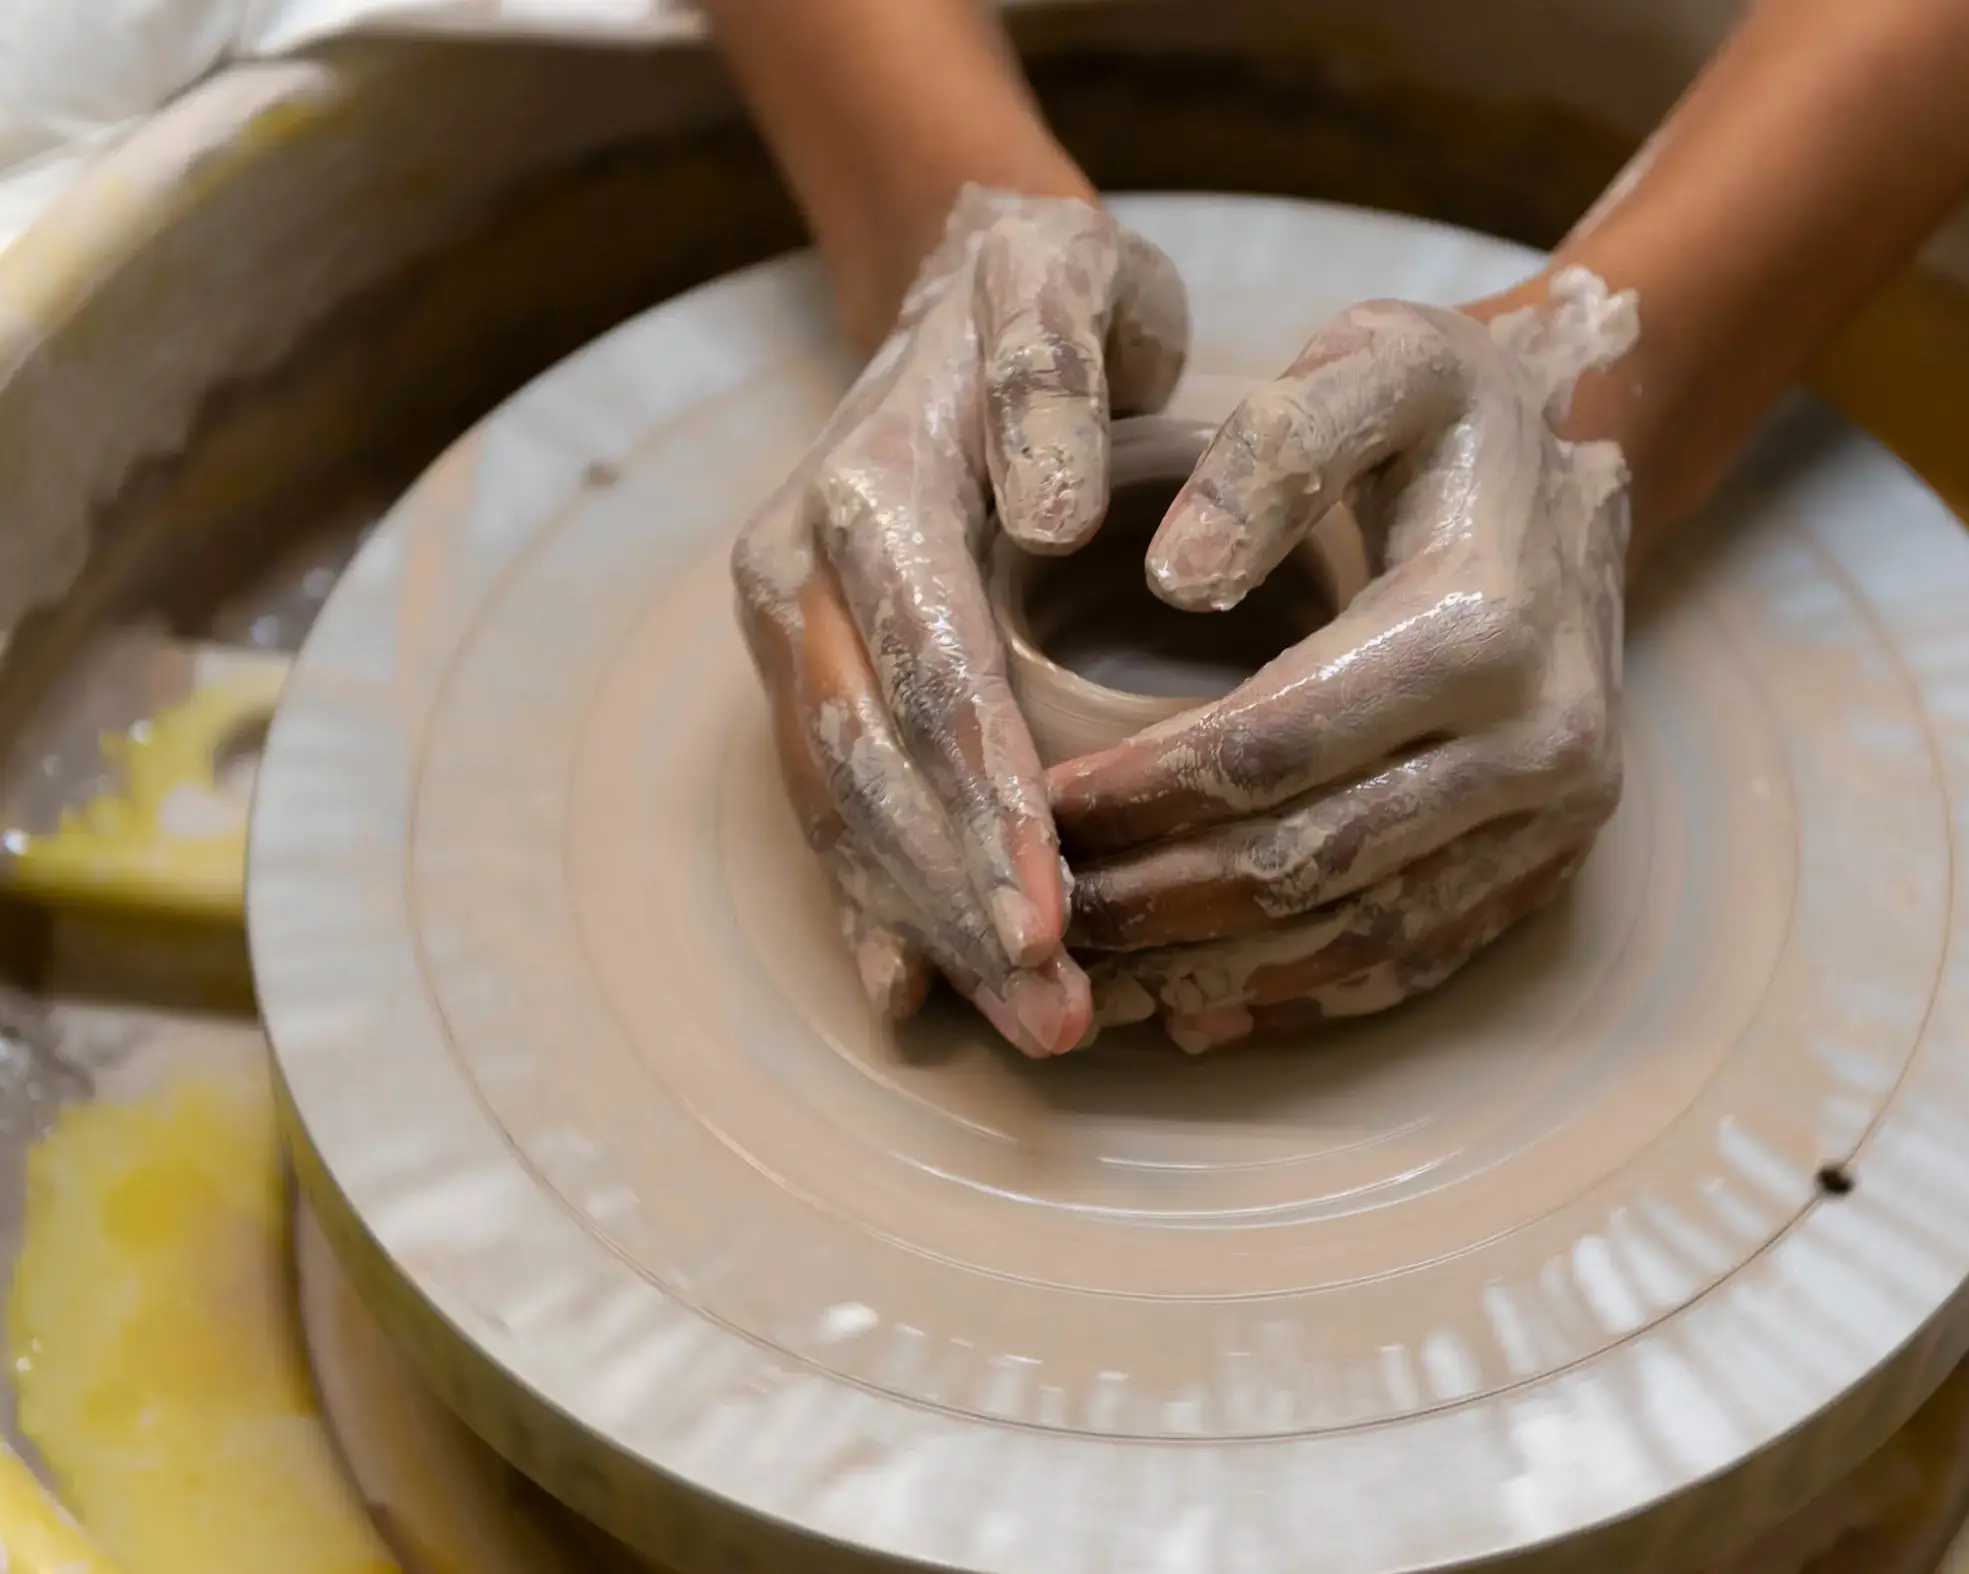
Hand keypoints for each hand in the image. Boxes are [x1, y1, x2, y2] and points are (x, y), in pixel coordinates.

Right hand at [733, 187, 1188, 1056]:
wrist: (964, 276)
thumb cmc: (1045, 290)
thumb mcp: (1068, 284)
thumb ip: (1052, 383)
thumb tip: (1045, 518)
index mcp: (866, 485)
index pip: (925, 670)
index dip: (984, 799)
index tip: (1048, 911)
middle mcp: (802, 571)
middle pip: (872, 766)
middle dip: (962, 902)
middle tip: (1061, 1014)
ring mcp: (795, 628)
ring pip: (848, 807)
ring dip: (933, 929)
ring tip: (1040, 1028)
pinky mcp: (814, 668)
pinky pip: (834, 804)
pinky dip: (877, 904)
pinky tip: (918, 998)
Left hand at [1049, 278, 1638, 1051]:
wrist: (1581, 475)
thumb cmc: (1446, 413)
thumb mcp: (1375, 362)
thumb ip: (1272, 446)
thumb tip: (1180, 582)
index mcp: (1482, 622)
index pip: (1269, 746)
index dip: (1138, 793)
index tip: (1031, 807)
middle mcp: (1541, 741)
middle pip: (1308, 862)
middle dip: (1155, 900)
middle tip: (1042, 913)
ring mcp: (1555, 819)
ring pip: (1357, 934)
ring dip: (1213, 970)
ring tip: (1094, 976)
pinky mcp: (1550, 866)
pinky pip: (1414, 960)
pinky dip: (1299, 995)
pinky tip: (1199, 1006)